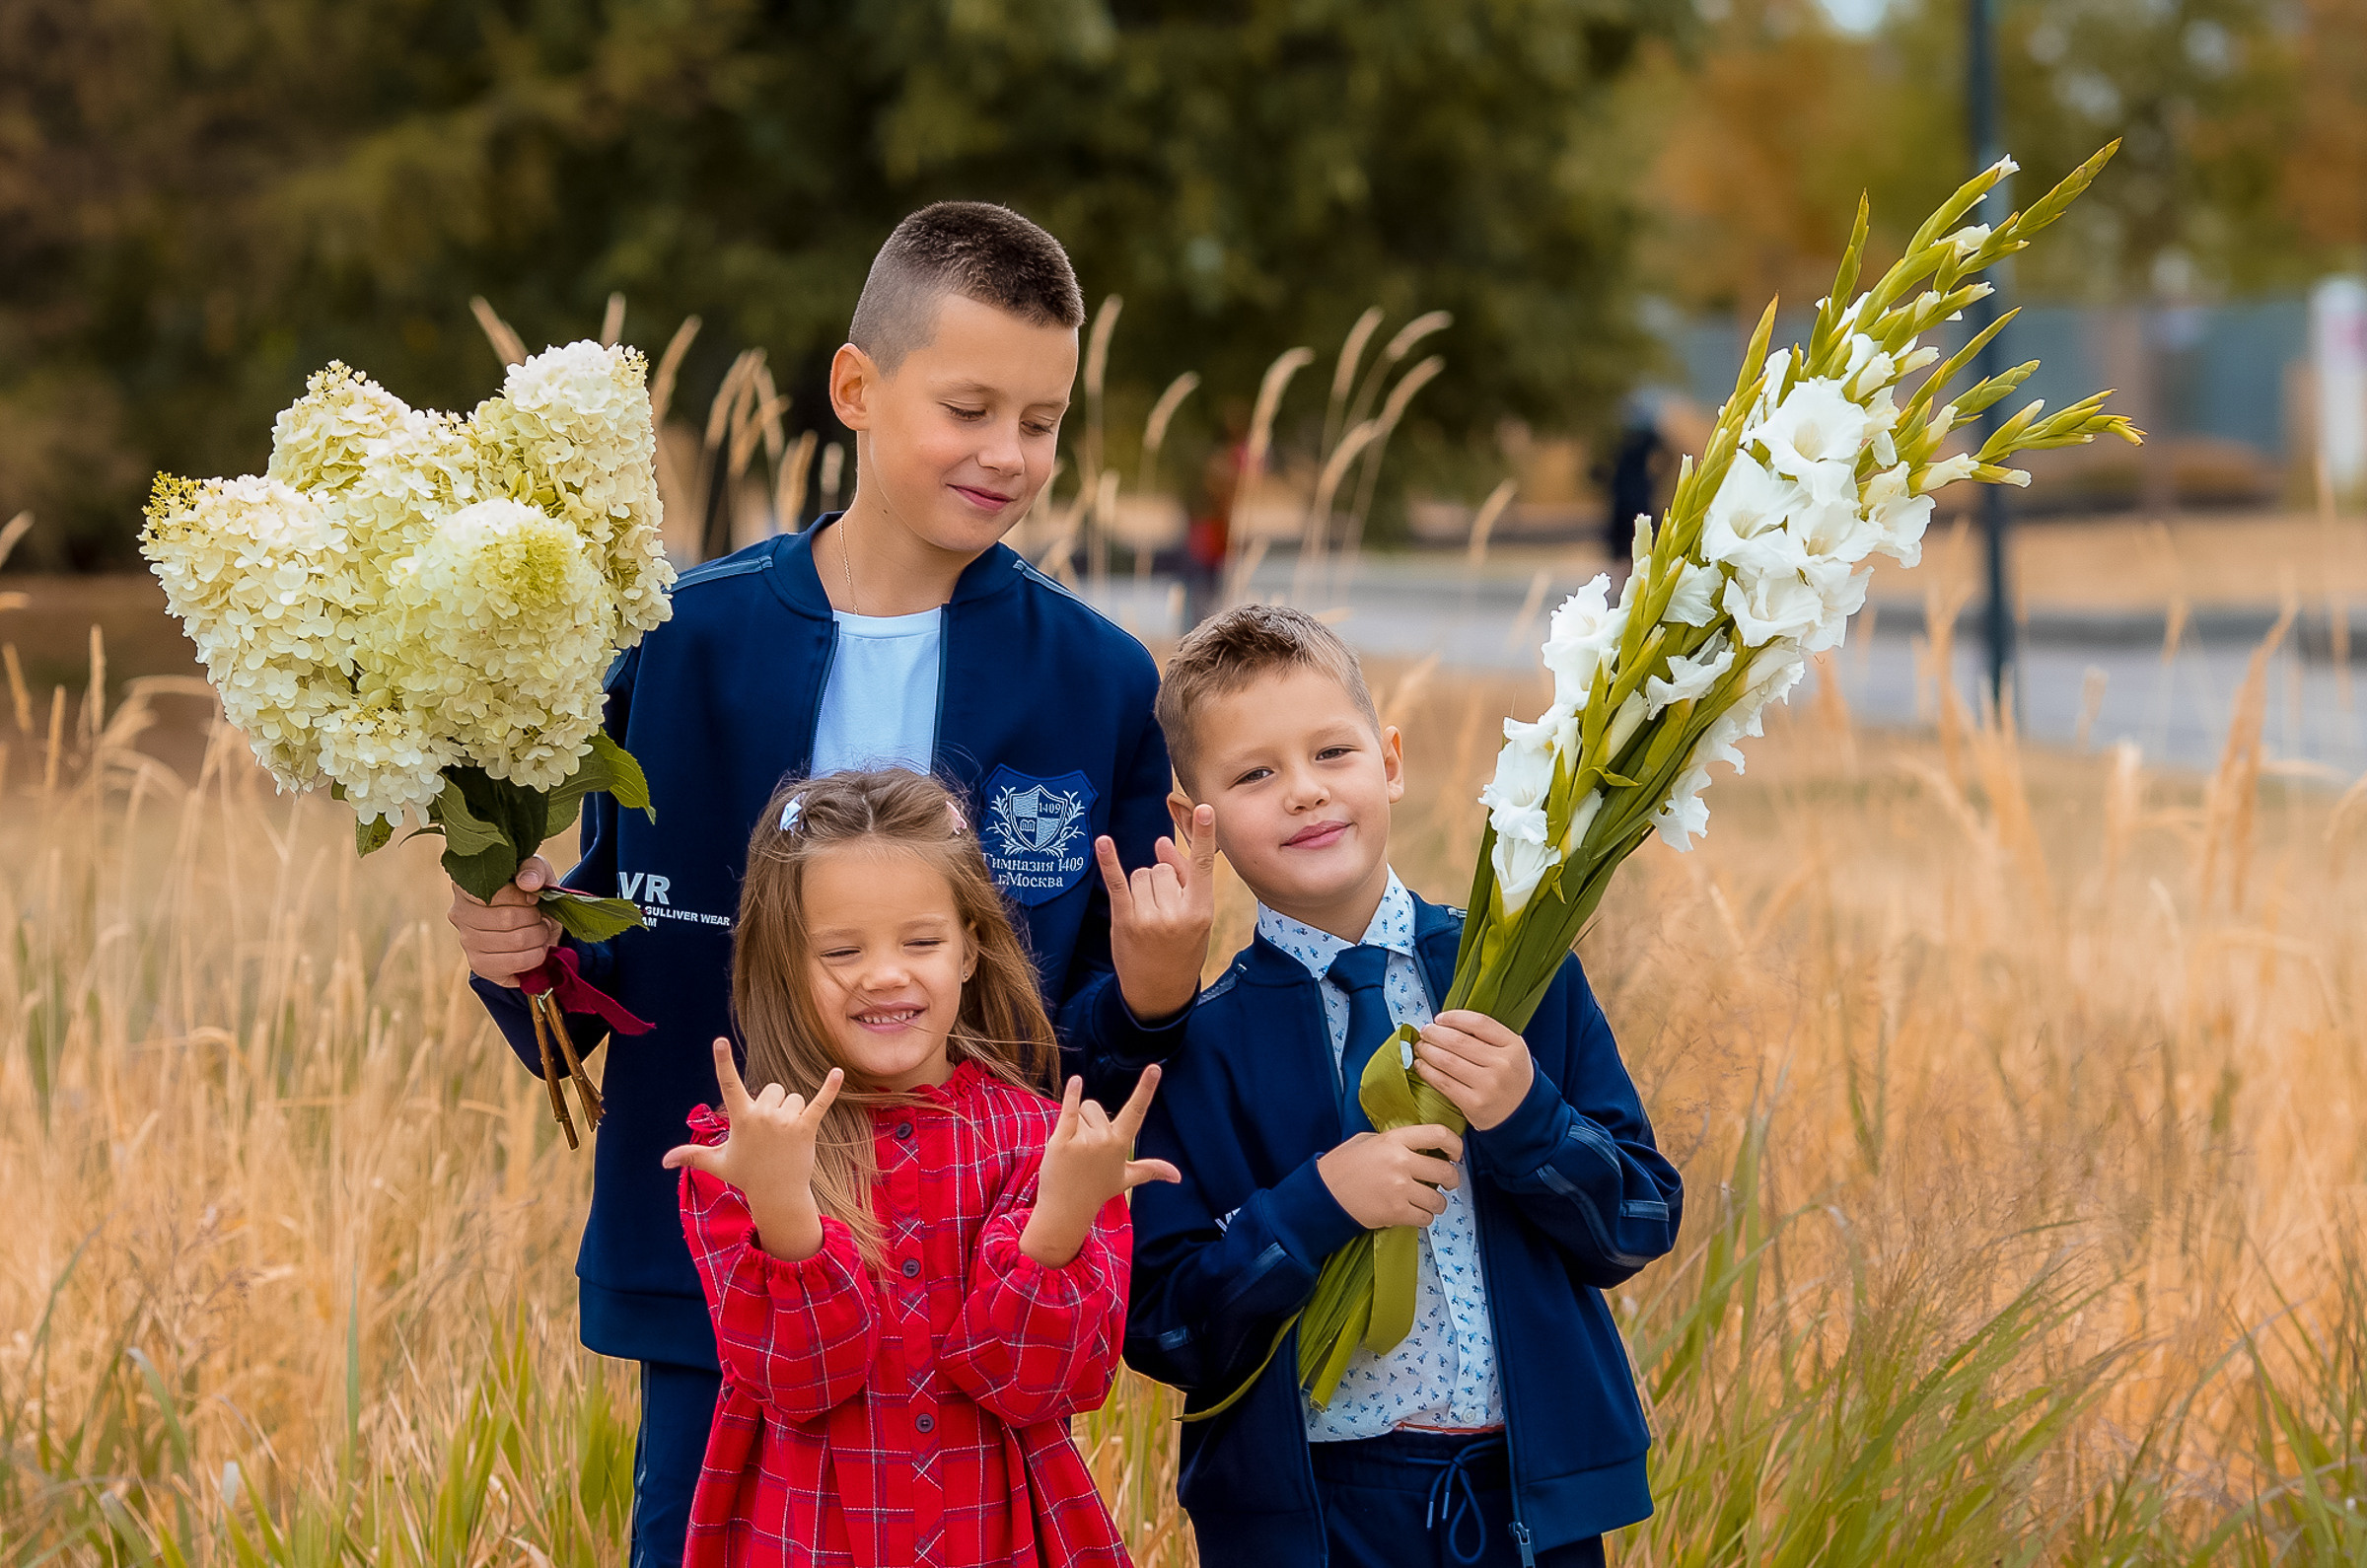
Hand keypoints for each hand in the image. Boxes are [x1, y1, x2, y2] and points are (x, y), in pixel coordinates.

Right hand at [448, 855, 560, 987]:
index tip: (534, 897)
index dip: (521, 897)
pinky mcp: (479, 965)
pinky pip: (512, 965)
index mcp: (466, 886)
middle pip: (507, 920)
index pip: (492, 893)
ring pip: (515, 942)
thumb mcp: (534, 870)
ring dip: (539, 937)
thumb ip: (533, 870)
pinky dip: (534, 957)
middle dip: (535, 919)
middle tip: (542, 917)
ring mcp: (466, 941)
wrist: (531, 920)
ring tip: (541, 931)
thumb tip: (528, 882)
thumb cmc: (528, 890)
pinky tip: (537, 949)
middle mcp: (459, 914)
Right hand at [663, 1039, 844, 1261]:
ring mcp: (786, 1121)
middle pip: (772, 1089)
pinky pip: (820, 1102)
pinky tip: (837, 1072)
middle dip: (772, 1105)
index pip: (728, 1085)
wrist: (778, 1194)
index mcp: (741, 1119)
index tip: (719, 1041)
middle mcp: (763, 1116)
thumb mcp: (717, 1163)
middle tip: (769, 1135)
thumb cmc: (746, 1175)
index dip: (723, 1062)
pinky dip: (830, 1088)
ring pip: (792, 1097)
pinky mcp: (807, 1127)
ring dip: (790, 1112)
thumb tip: (664, 1161)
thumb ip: (692, 1155)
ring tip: (785, 1137)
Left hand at [1021, 1066, 1180, 1267]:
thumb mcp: (1126, 1178)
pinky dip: (1071, 1094)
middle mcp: (1104, 1140)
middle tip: (1084, 1149)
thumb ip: (1151, 1169)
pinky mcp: (1061, 1140)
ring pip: (1079, 1109)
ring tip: (1073, 1149)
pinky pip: (1068, 1110)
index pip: (1136, 1111)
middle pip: (1095, 1107)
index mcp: (1121, 1144)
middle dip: (1088, 1120)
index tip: (1155, 1068)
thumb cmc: (1097, 1190)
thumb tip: (1177, 1176)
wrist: (1066, 1208)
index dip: (1146, 1088)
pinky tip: (1076, 1081)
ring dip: (1074, 1124)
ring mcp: (1082, 1140)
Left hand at [1095, 804, 1217, 1022]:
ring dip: (1142, 885)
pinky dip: (1108, 861)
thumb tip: (1162, 841)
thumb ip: (1184, 879)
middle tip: (1163, 908)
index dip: (1204, 835)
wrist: (1160, 992)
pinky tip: (1103, 842)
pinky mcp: (1125, 921)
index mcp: (1201, 910)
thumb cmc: (1183, 949)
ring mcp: (1149, 917)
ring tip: (1148, 913)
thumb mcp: (1197, 919)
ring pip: (1142, 873)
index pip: (1202, 865)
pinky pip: (1117, 883)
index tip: (1203, 808)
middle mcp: (1175, 912)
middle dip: (1161, 879)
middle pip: (1162, 867)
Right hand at [1317, 1124, 1463, 1229]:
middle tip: (1447, 1183)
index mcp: (1394, 1140)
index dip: (1455, 1145)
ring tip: (1427, 1201)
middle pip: (1445, 1171)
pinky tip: (1414, 1212)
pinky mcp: (1396, 1212)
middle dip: (1452, 1179)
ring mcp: (1400, 1189)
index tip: (1455, 1153)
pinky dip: (1424, 1217)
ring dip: (1437, 1203)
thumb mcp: (1366, 1140)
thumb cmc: (1342, 1165)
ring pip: (1438, 1200)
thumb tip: (1420, 1147)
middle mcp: (1401, 1162)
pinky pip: (1426, 1218)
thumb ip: (1394, 1141)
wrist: (1323, 1194)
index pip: (1438, 1135)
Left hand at [1412, 1011, 1535, 1131]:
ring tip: (1421, 1047)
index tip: (1440, 1019)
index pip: (1478, 1023)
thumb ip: (1486, 1035)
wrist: (1522, 1115)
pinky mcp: (1474, 1104)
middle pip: (1458, 1041)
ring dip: (1427, 1051)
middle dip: (1434, 1034)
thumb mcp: (1510, 1051)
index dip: (1454, 1017)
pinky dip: (1427, 1071)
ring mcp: (1488, 1086)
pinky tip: (1421, 1065)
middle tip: (1424, 1032)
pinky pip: (1443, 1082)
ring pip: (1447, 1061)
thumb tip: (1445, 1024)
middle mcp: (1502, 1064)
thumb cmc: (1510, 1078)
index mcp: (1513, 1045)